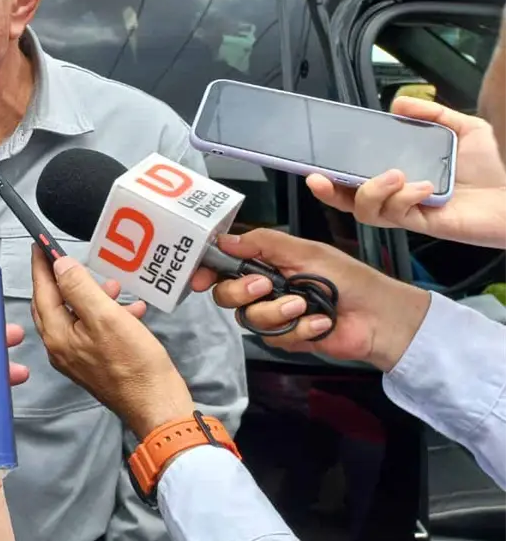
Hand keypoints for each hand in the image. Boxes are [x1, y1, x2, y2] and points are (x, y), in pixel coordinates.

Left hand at [29, 245, 193, 436]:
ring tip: (115, 286)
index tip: (39, 245)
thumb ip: (80, 288)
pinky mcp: (95, 363)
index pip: (42, 292)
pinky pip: (93, 330)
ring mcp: (77, 358)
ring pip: (76, 316)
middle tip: (72, 258)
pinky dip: (108, 315)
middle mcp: (61, 348)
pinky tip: (131, 310)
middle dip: (65, 280)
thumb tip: (59, 266)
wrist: (158, 405)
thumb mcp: (107, 317)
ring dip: (93, 297)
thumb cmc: (135, 364)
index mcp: (58, 336)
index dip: (41, 266)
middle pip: (54, 304)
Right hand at [189, 229, 431, 370]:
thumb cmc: (347, 277)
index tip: (199, 278)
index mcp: (266, 262)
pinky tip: (320, 323)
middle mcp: (264, 288)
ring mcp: (274, 315)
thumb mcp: (304, 251)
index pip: (225, 265)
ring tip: (305, 306)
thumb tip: (223, 239)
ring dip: (276, 312)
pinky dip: (299, 329)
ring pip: (249, 319)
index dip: (207, 271)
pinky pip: (275, 337)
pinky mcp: (287, 338)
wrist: (379, 315)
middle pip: (226, 295)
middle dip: (241, 291)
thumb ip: (263, 243)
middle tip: (264, 285)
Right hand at [307, 97, 505, 247]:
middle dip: (328, 191)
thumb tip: (397, 103)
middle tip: (318, 179)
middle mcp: (398, 195)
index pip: (357, 174)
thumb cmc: (493, 169)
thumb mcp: (464, 128)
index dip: (333, 170)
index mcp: (401, 173)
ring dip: (370, 191)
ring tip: (393, 174)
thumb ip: (432, 113)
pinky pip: (397, 216)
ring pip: (366, 211)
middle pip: (348, 200)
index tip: (318, 161)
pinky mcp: (422, 224)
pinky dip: (404, 198)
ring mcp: (408, 211)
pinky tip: (425, 187)